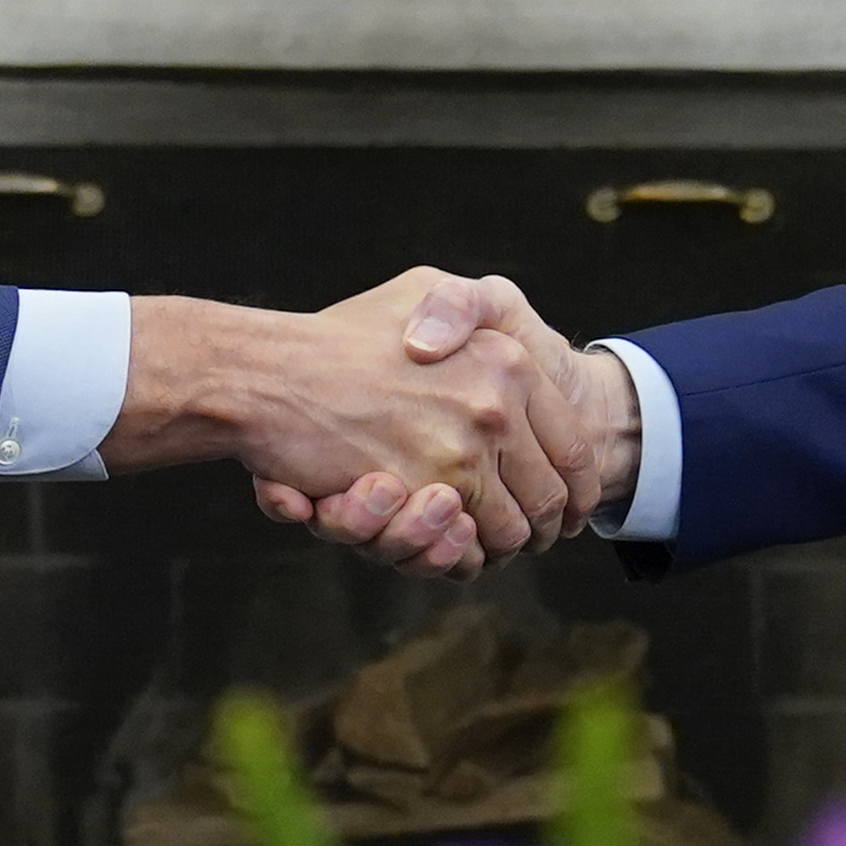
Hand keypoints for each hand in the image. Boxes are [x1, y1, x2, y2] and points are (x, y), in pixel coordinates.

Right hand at [116, 269, 599, 575]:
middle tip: (521, 539)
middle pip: (550, 501)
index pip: (575, 448)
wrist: (267, 373)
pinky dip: (454, 555)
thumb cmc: (342, 335)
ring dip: (493, 549)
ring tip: (471, 539)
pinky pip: (462, 547)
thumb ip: (470, 311)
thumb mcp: (422, 290)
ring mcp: (461, 450)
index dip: (578, 491)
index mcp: (508, 360)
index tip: (570, 513)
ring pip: (509, 533)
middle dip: (539, 530)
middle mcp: (495, 403)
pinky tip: (438, 538)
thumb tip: (514, 355)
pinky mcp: (422, 490)